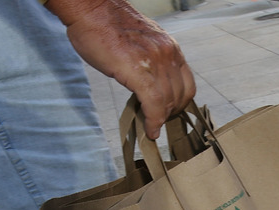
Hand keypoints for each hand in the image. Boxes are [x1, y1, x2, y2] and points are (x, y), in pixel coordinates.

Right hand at [47, 0, 195, 138]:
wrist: (91, 9)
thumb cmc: (108, 25)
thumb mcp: (142, 43)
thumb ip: (152, 61)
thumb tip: (151, 82)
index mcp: (170, 48)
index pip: (187, 84)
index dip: (180, 104)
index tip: (169, 114)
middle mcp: (168, 54)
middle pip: (180, 96)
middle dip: (170, 115)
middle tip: (157, 123)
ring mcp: (156, 62)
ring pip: (168, 102)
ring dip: (161, 120)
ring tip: (151, 127)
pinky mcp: (140, 71)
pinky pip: (154, 104)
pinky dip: (154, 122)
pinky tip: (150, 130)